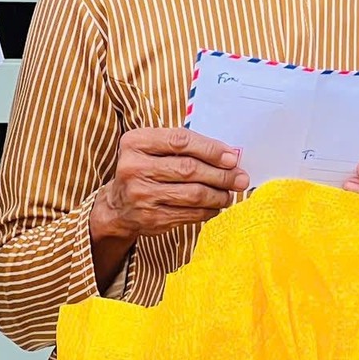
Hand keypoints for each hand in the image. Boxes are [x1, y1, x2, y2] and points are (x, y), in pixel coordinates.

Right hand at [91, 128, 246, 246]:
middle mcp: (134, 168)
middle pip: (189, 169)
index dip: (211, 149)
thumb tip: (230, 156)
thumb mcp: (155, 149)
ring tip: (229, 193)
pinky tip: (215, 206)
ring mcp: (141, 195)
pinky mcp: (150, 218)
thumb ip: (187, 147)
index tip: (232, 157)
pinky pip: (190, 214)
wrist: (118, 206)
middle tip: (240, 178)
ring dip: (219, 194)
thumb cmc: (146, 169)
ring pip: (193, 194)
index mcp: (136, 142)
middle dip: (221, 174)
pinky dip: (209, 210)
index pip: (180, 141)